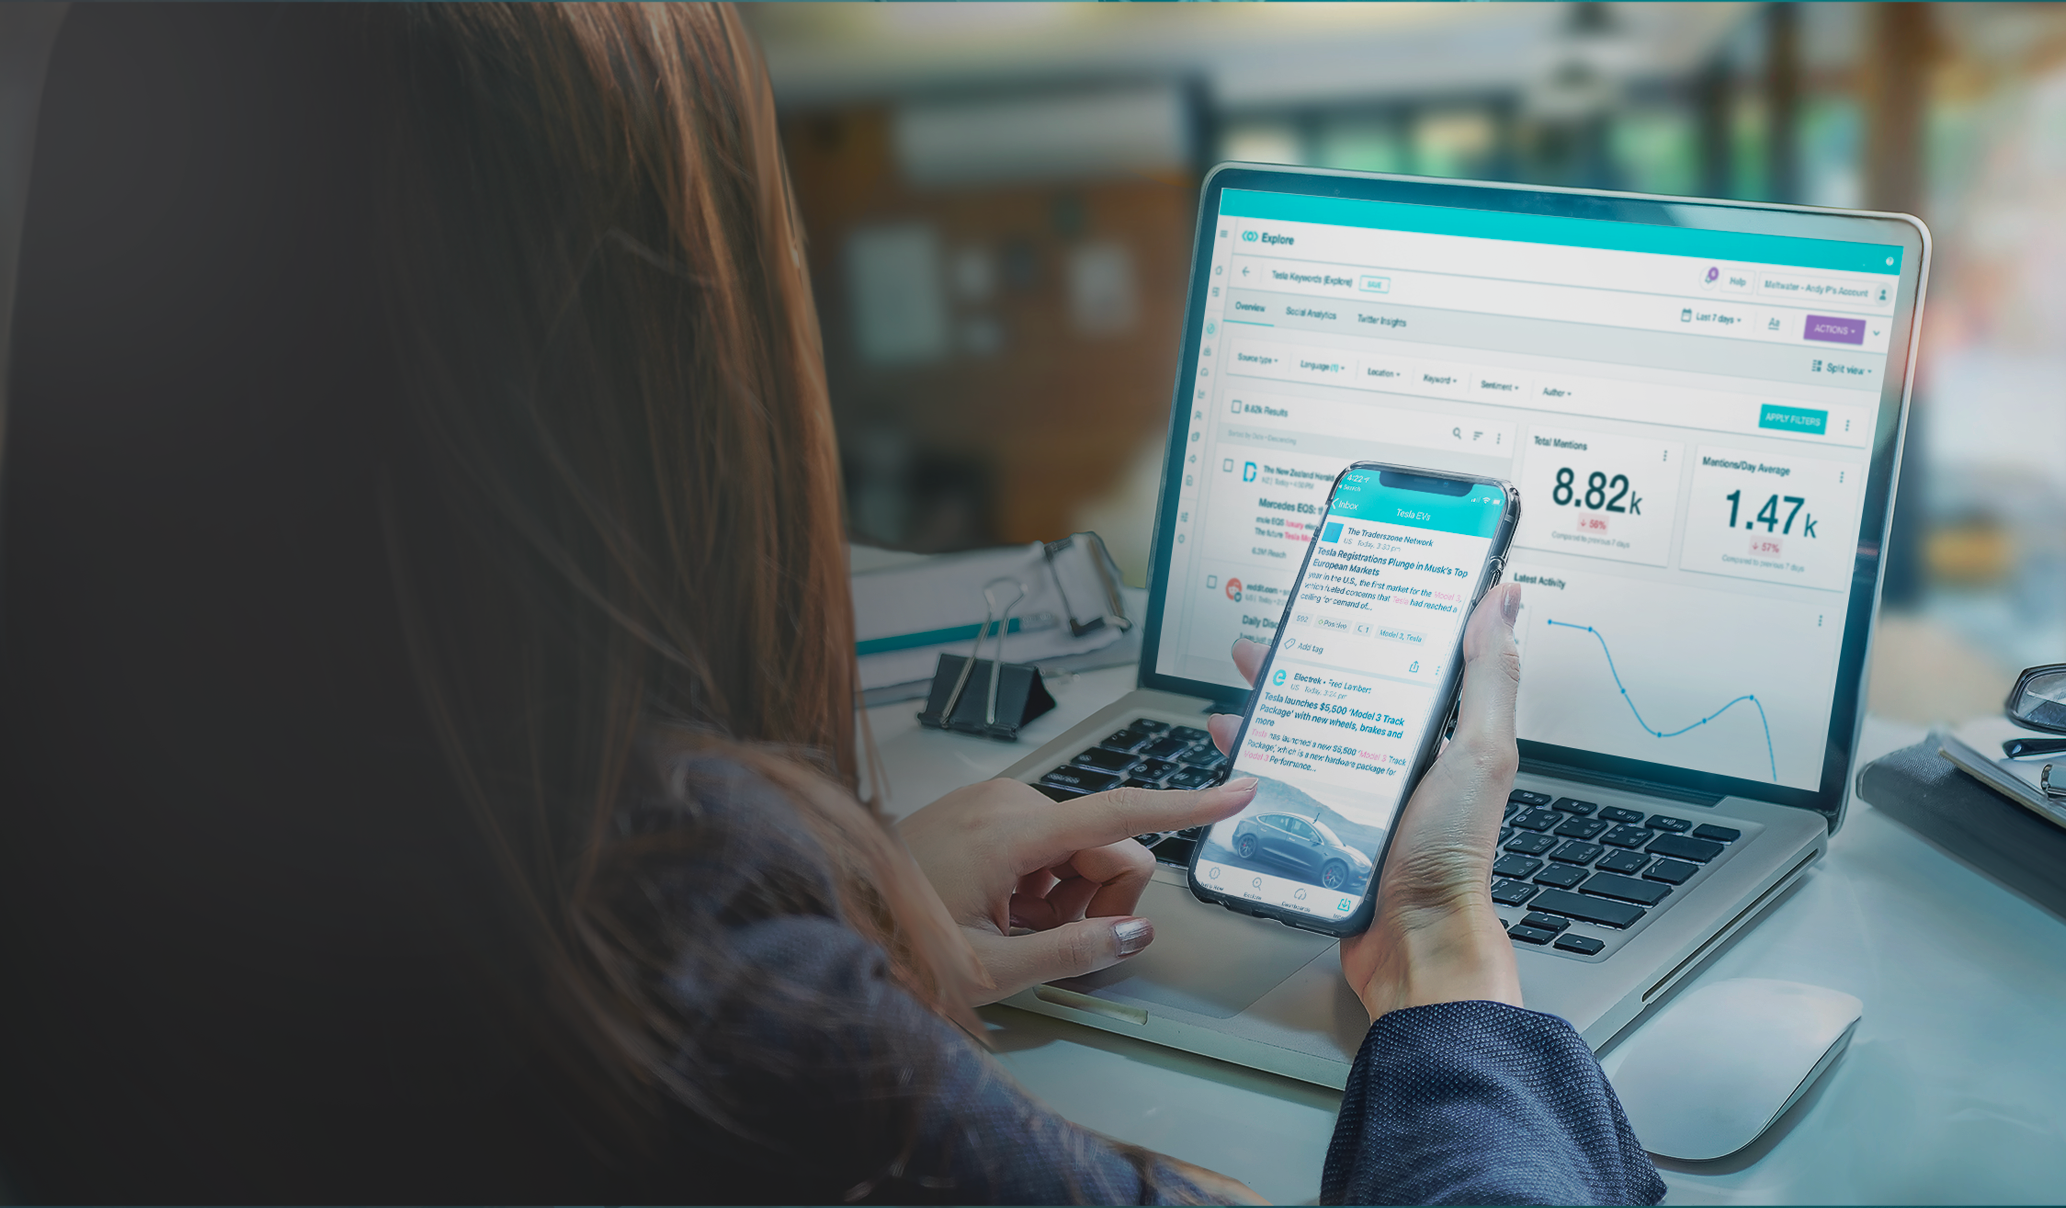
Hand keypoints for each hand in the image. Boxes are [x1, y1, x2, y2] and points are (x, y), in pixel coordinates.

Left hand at [900, 776, 1256, 1005]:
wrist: (838, 912)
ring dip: (1068, 894)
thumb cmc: (900, 942)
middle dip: (1100, 896)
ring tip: (1014, 926)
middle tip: (1049, 939)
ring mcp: (995, 801)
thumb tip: (1137, 933)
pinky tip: (1005, 910)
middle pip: (1108, 844)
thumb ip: (1071, 952)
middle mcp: (1010, 801)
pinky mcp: (986, 807)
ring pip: (1081, 847)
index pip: (1121, 813)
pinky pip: (1049, 841)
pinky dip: (1044, 882)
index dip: (1188, 806)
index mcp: (1013, 832)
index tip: (1240, 791)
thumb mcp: (989, 970)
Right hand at [1207, 583, 1524, 1021]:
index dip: (1367, 633)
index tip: (1340, 600)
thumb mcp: (1480, 753)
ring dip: (1269, 710)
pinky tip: (1234, 752)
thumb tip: (1505, 600)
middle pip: (1339, 698)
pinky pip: (1281, 787)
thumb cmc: (1453, 858)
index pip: (1399, 669)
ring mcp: (1356, 799)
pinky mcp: (1322, 831)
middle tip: (1268, 642)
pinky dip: (1253, 766)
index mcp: (1437, 740)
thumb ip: (1489, 678)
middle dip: (1302, 666)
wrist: (1415, 947)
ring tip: (1241, 689)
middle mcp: (1395, 765)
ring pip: (1303, 737)